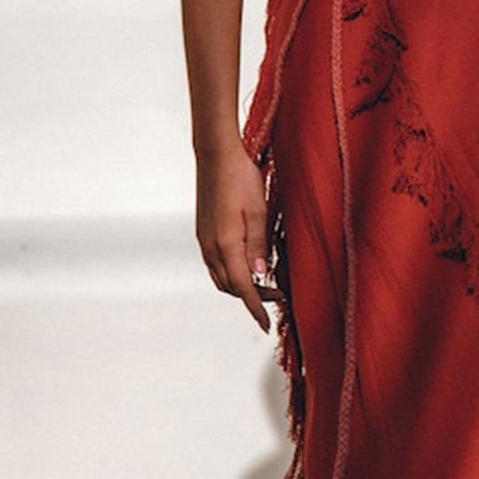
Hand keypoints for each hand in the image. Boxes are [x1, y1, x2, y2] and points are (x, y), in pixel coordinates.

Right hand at [195, 138, 277, 331]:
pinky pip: (215, 263)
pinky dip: (230, 272)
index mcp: (226, 245)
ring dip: (239, 285)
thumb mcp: (258, 212)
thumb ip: (258, 246)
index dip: (255, 308)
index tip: (266, 324)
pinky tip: (245, 263)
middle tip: (275, 296)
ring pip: (220, 276)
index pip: (242, 288)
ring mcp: (204, 239)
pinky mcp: (203, 231)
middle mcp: (210, 247)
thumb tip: (260, 276)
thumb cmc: (240, 178)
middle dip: (250, 297)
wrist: (216, 154)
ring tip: (262, 283)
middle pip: (229, 286)